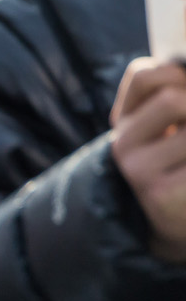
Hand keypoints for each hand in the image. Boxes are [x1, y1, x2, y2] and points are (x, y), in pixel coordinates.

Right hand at [110, 56, 185, 262]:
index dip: (178, 74)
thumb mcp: (168, 133)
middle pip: (173, 100)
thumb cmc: (178, 169)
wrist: (172, 226)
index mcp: (125, 121)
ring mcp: (139, 171)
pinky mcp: (160, 195)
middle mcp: (123, 143)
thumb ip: (174, 101)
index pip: (143, 75)